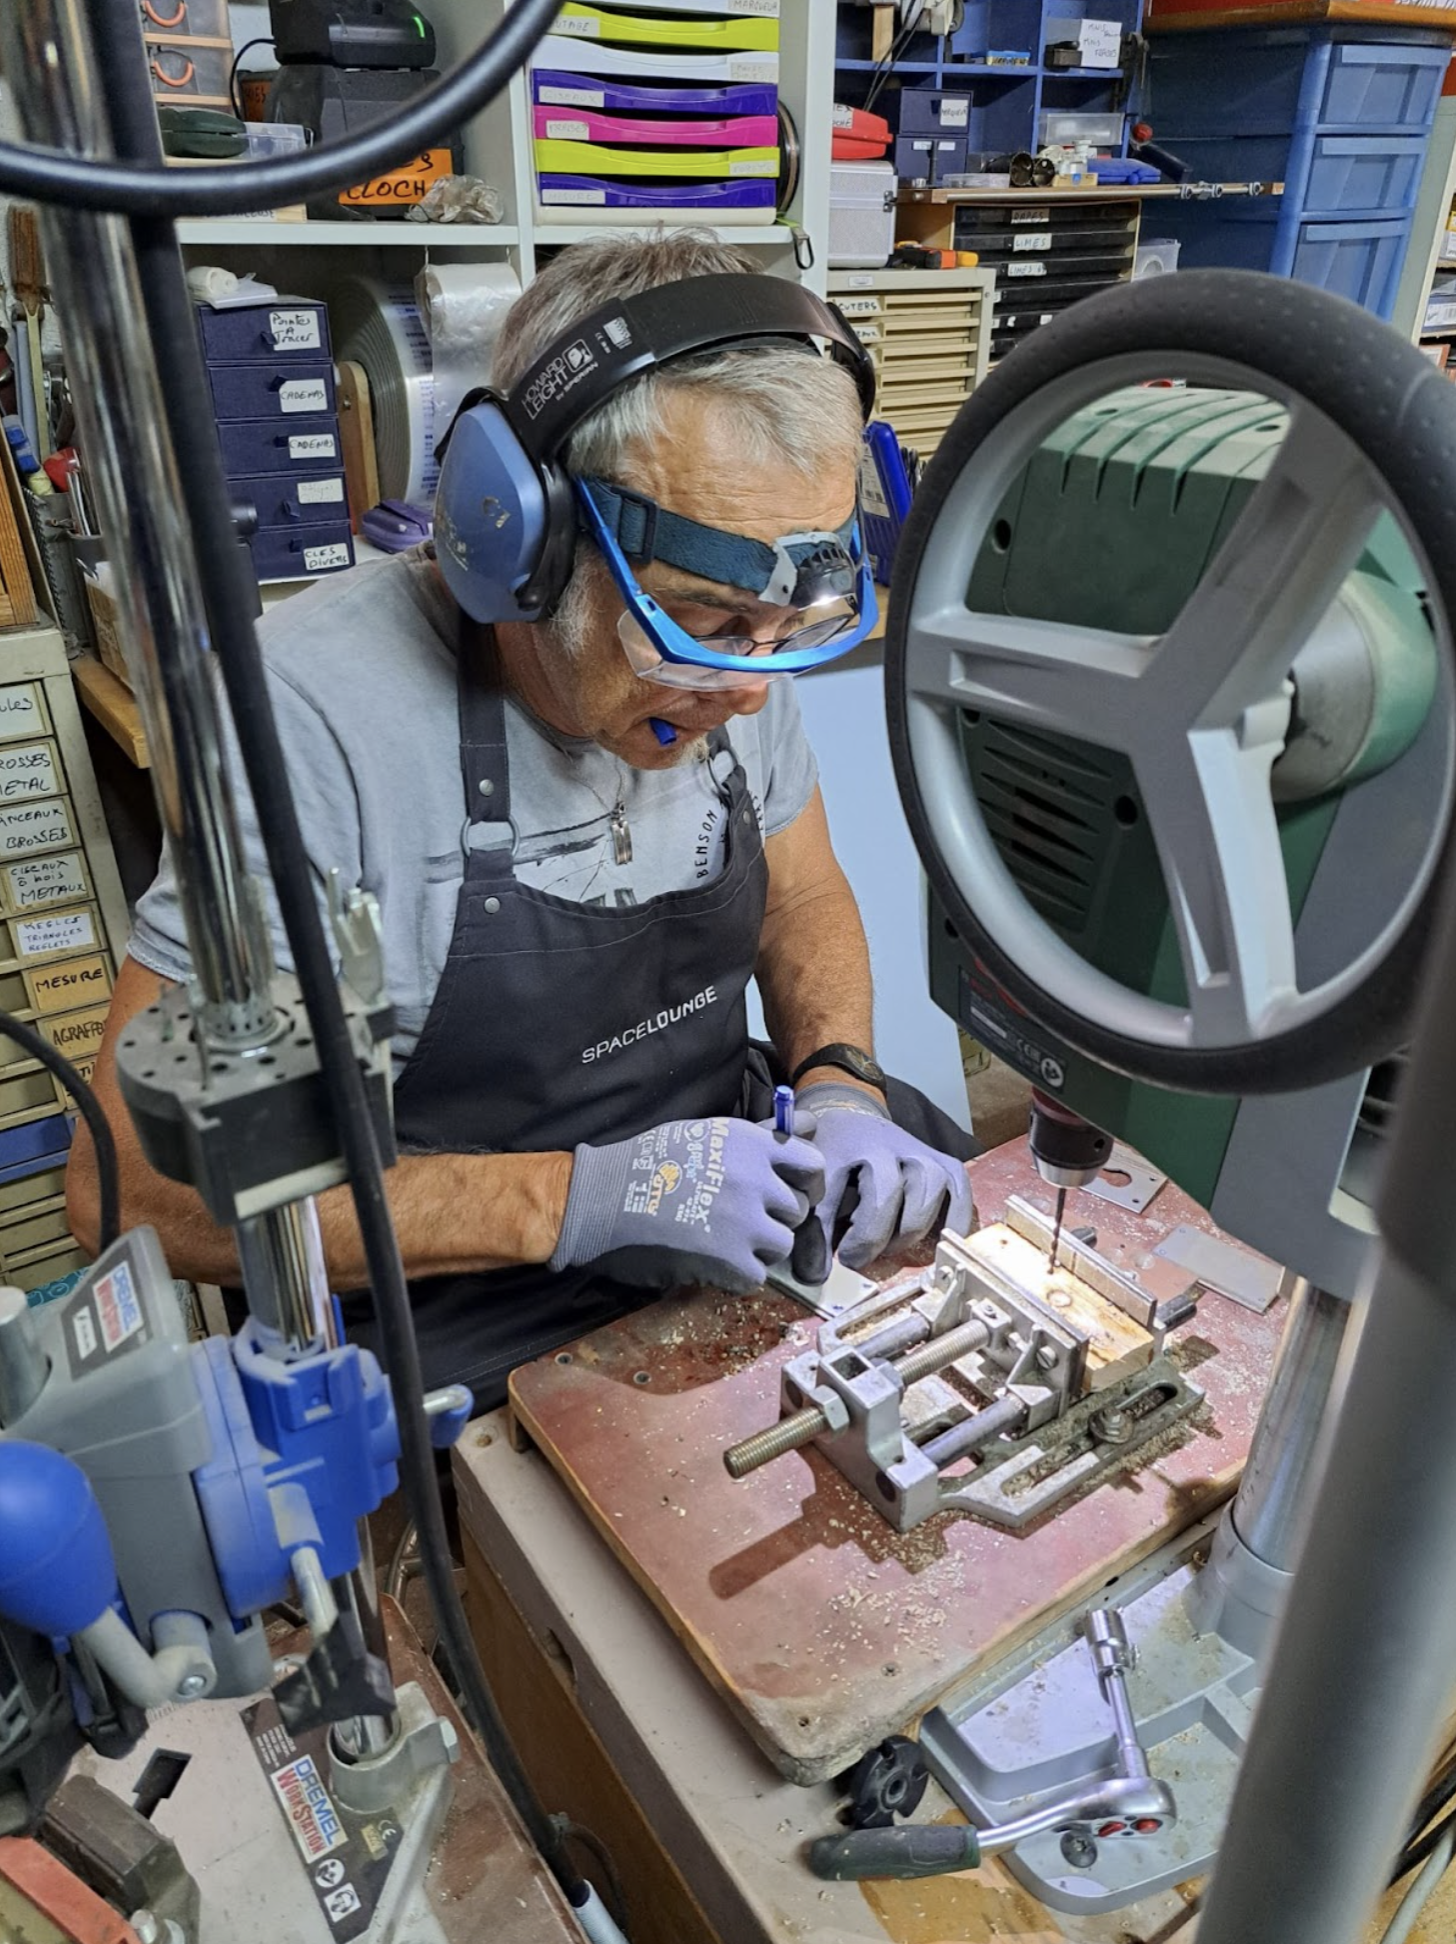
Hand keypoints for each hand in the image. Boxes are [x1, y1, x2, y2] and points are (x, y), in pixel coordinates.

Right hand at [550, 1115, 824, 1294]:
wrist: (604, 1197)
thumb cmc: (649, 1160)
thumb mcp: (707, 1134)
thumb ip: (760, 1136)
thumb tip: (809, 1126)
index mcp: (751, 1143)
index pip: (812, 1164)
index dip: (802, 1180)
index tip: (785, 1188)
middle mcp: (756, 1179)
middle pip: (798, 1209)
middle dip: (774, 1216)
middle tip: (742, 1218)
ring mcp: (746, 1222)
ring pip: (782, 1244)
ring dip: (759, 1247)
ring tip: (727, 1241)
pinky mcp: (731, 1259)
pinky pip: (756, 1274)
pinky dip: (738, 1274)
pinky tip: (713, 1261)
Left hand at [791, 1082, 973, 1282]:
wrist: (853, 1118)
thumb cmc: (830, 1161)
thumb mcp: (811, 1189)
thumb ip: (811, 1231)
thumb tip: (815, 1277)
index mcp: (842, 1149)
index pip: (837, 1196)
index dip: (835, 1237)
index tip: (839, 1262)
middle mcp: (883, 1146)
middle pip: (886, 1192)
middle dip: (872, 1236)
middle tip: (856, 1258)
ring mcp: (917, 1152)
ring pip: (928, 1187)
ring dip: (910, 1227)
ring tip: (891, 1247)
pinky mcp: (942, 1163)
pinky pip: (959, 1191)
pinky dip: (956, 1219)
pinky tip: (939, 1243)